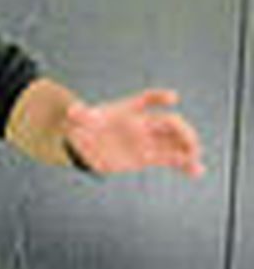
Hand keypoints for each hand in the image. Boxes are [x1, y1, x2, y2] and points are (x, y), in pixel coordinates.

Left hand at [66, 89, 204, 177]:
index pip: (147, 99)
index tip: (173, 98)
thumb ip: (79, 114)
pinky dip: (183, 164)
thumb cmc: (81, 125)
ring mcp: (146, 140)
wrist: (81, 142)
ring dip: (188, 149)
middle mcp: (142, 123)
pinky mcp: (147, 157)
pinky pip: (169, 159)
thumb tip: (72, 110)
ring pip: (173, 142)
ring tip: (196, 161)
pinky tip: (195, 171)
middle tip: (190, 144)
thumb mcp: (76, 119)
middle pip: (169, 123)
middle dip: (183, 131)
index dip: (160, 97)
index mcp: (128, 110)